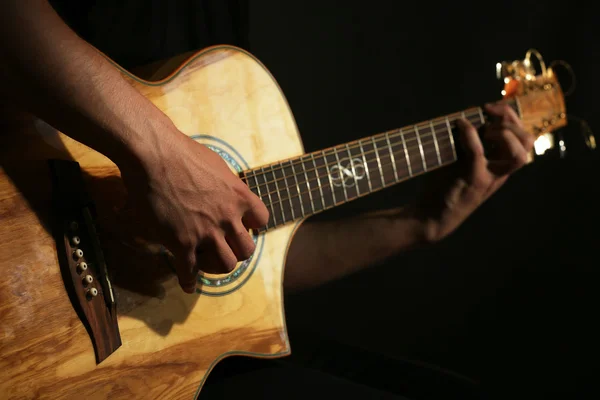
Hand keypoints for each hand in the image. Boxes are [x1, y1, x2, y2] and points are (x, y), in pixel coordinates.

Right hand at [119, 128, 268, 292]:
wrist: (154, 154)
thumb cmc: (183, 153)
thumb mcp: (217, 166)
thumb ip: (226, 185)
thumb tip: (225, 190)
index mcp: (239, 197)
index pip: (262, 220)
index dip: (252, 226)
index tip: (241, 227)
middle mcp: (228, 217)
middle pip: (247, 250)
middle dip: (237, 251)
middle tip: (224, 248)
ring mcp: (206, 232)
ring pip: (226, 265)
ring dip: (217, 266)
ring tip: (206, 263)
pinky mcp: (182, 242)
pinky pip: (190, 271)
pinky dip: (189, 281)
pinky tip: (188, 283)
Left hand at [420, 102, 534, 241]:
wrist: (430, 217)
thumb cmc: (442, 187)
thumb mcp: (460, 162)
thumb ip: (469, 144)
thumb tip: (466, 117)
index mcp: (500, 167)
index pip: (523, 139)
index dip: (511, 118)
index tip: (490, 108)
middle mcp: (500, 173)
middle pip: (527, 143)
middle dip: (512, 121)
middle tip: (489, 114)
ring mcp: (489, 178)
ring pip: (519, 154)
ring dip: (503, 133)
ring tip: (484, 129)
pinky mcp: (472, 180)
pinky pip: (478, 152)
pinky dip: (469, 134)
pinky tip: (459, 125)